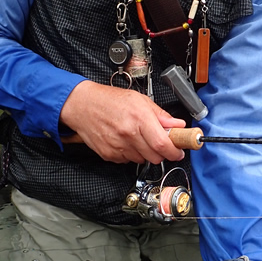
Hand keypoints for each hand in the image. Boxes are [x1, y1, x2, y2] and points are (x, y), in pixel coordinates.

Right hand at [60, 80, 185, 164]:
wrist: (82, 105)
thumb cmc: (109, 100)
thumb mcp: (139, 100)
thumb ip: (160, 115)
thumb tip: (177, 124)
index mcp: (139, 118)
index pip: (163, 144)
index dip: (175, 151)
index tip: (179, 151)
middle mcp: (129, 134)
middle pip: (155, 156)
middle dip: (162, 152)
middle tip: (159, 142)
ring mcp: (118, 147)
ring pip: (142, 160)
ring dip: (145, 153)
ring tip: (138, 137)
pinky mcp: (109, 155)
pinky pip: (128, 161)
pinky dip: (131, 154)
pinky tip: (126, 141)